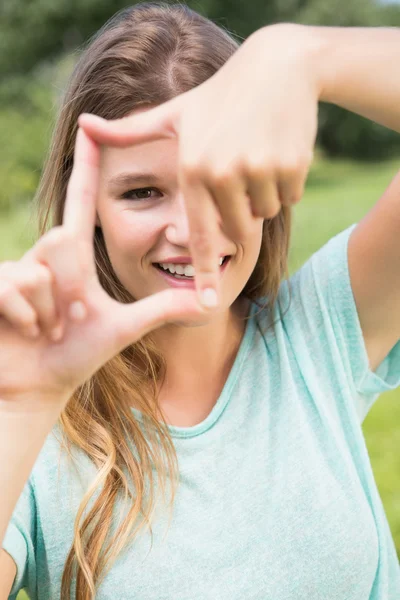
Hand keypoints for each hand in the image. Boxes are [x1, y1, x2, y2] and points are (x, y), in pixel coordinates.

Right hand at [0, 128, 206, 410]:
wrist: (37, 386)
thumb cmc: (76, 356)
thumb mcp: (123, 328)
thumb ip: (161, 310)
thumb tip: (209, 302)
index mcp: (76, 257)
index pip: (82, 201)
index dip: (86, 165)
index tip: (90, 126)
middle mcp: (45, 255)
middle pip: (60, 241)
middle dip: (69, 291)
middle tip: (71, 321)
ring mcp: (16, 269)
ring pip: (37, 271)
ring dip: (50, 312)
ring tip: (50, 329)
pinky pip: (14, 289)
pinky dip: (26, 320)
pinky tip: (26, 332)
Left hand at [78, 23, 319, 307]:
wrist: (278, 67)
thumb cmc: (219, 96)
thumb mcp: (176, 114)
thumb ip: (132, 132)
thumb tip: (85, 125)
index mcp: (192, 168)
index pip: (199, 236)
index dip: (203, 274)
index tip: (206, 306)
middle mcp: (221, 172)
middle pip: (238, 229)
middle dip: (242, 216)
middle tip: (240, 174)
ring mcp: (258, 168)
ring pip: (265, 212)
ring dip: (265, 196)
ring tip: (257, 156)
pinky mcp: (290, 165)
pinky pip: (290, 196)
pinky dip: (288, 183)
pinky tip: (280, 149)